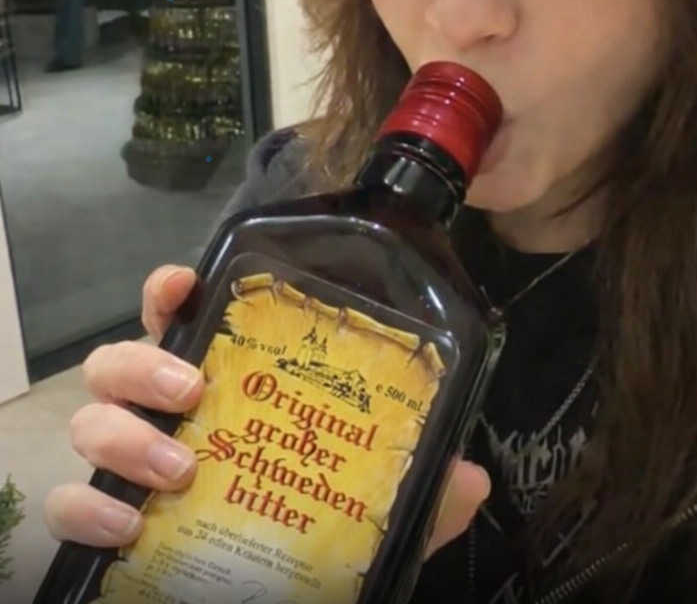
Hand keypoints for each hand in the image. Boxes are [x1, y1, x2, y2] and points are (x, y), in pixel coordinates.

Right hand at [44, 265, 489, 556]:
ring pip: (88, 419)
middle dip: (144, 362)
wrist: (260, 599)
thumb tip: (471, 481)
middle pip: (119, 358)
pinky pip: (67, 503)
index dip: (173, 290)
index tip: (186, 283)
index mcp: (224, 382)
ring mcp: (128, 461)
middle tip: (193, 390)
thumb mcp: (368, 506)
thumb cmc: (304, 528)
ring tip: (180, 466)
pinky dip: (86, 512)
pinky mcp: (101, 521)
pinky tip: (129, 525)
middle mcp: (166, 410)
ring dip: (122, 434)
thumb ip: (416, 489)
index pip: (185, 316)